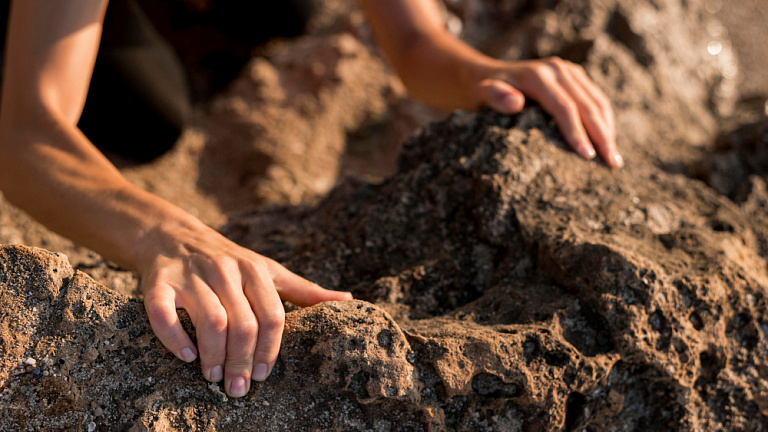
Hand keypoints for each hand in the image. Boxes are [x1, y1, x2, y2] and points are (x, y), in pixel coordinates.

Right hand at [137, 219, 352, 397]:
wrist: (173, 235)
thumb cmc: (230, 261)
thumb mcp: (269, 269)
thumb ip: (304, 290)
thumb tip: (348, 299)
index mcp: (255, 270)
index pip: (272, 315)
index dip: (271, 350)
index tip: (264, 376)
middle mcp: (225, 271)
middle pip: (243, 323)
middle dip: (243, 361)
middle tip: (238, 388)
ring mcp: (192, 276)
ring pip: (211, 320)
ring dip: (214, 356)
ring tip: (214, 377)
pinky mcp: (159, 282)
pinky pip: (163, 314)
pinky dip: (175, 338)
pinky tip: (186, 357)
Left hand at [475, 57, 622, 168]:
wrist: (487, 75)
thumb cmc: (483, 92)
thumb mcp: (482, 94)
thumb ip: (496, 97)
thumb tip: (515, 102)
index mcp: (538, 75)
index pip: (564, 107)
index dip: (577, 132)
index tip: (587, 157)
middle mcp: (558, 69)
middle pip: (587, 105)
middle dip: (602, 136)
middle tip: (612, 164)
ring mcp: (569, 71)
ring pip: (597, 102)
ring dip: (608, 131)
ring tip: (614, 160)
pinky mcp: (576, 77)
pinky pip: (596, 100)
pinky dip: (605, 122)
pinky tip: (608, 143)